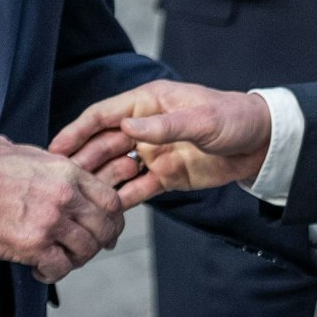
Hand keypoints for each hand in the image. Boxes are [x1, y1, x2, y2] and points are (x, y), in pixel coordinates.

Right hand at [0, 137, 124, 283]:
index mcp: (65, 172)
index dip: (113, 218)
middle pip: (103, 226)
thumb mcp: (20, 151)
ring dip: (76, 259)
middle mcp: (64, 196)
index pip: (109, 198)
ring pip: (85, 249)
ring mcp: (51, 221)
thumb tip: (45, 160)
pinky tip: (42, 269)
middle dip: (102, 242)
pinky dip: (54, 273)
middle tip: (92, 249)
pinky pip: (59, 267)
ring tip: (62, 260)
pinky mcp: (33, 245)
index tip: (109, 227)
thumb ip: (43, 159)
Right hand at [50, 80, 272, 208]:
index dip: (78, 130)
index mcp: (148, 104)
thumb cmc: (234, 119)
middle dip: (81, 161)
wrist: (262, 144)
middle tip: (58, 182)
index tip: (55, 148)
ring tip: (74, 201)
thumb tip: (126, 127)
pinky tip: (103, 213)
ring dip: (97, 182)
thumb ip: (164, 126)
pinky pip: (136, 189)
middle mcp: (145, 127)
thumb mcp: (201, 120)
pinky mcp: (165, 176)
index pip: (104, 115)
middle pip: (103, 144)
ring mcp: (153, 153)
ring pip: (116, 169)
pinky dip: (121, 200)